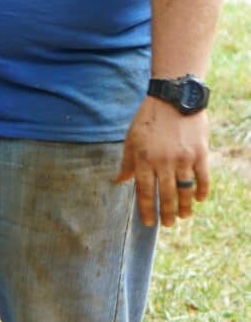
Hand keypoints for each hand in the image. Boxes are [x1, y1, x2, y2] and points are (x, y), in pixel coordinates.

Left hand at [114, 96, 211, 227]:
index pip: (144, 191)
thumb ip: (127, 162)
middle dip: (166, 213)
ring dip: (184, 207)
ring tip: (183, 216)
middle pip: (165, 195)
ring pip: (185, 190)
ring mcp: (183, 158)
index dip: (146, 209)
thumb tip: (118, 181)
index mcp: (144, 159)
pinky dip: (201, 191)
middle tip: (167, 224)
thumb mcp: (132, 139)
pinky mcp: (200, 153)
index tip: (148, 222)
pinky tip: (198, 199)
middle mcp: (163, 161)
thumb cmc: (149, 119)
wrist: (174, 98)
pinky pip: (202, 178)